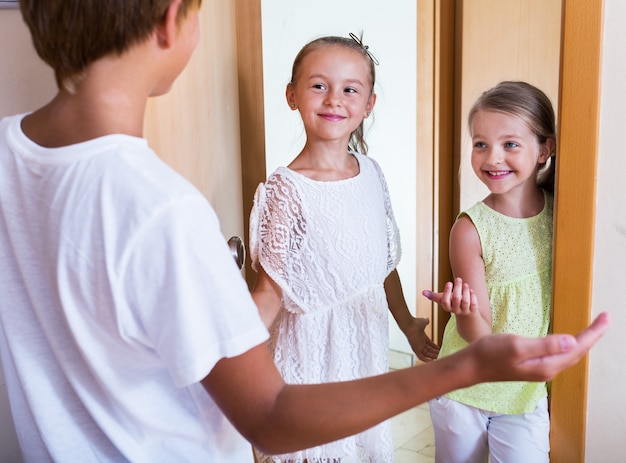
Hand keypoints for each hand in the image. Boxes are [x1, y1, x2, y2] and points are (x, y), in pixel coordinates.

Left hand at [404, 317, 439, 361]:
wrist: (409, 324)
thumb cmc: (415, 323)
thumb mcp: (423, 322)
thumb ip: (426, 321)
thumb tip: (427, 319)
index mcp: (421, 337)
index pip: (428, 343)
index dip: (434, 346)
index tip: (439, 348)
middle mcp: (419, 343)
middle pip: (428, 349)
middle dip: (435, 352)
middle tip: (442, 354)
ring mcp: (418, 346)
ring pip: (426, 354)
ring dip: (433, 356)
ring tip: (440, 357)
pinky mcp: (416, 350)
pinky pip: (421, 357)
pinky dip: (427, 360)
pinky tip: (433, 361)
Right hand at [422, 277, 478, 316]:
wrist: (466, 316)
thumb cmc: (453, 304)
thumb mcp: (443, 300)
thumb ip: (433, 296)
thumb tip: (422, 292)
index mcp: (447, 307)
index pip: (445, 301)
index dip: (447, 292)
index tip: (449, 282)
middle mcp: (456, 310)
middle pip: (456, 299)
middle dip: (457, 287)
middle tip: (458, 279)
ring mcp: (465, 310)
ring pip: (465, 301)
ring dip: (465, 290)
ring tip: (465, 284)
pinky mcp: (473, 310)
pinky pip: (474, 303)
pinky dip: (473, 295)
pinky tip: (471, 290)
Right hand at [467, 312, 610, 382]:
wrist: (472, 366)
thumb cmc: (490, 354)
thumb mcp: (517, 346)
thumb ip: (545, 345)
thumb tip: (573, 341)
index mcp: (547, 365)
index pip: (578, 347)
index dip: (594, 332)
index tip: (606, 317)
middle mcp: (547, 370)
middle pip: (578, 352)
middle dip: (593, 336)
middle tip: (604, 318)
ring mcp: (540, 369)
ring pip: (569, 355)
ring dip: (583, 341)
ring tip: (593, 328)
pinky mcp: (532, 365)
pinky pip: (559, 355)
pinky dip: (569, 345)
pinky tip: (568, 341)